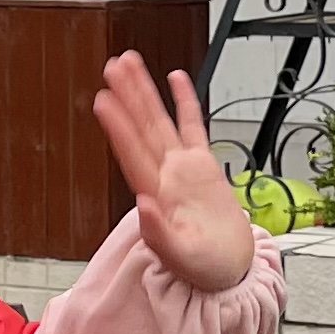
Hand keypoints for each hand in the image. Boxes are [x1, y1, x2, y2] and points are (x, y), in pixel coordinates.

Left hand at [92, 55, 254, 293]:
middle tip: (112, 67)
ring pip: (161, 122)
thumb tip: (143, 206)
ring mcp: (183, 169)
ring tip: (130, 64)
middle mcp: (165, 177)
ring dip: (145, 93)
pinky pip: (193, 127)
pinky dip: (185, 102)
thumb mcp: (183, 259)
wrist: (230, 269)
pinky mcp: (204, 167)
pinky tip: (175, 79)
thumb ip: (160, 235)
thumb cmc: (206, 269)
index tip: (104, 102)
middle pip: (143, 128)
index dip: (119, 127)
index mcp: (158, 197)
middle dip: (127, 97)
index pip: (133, 154)